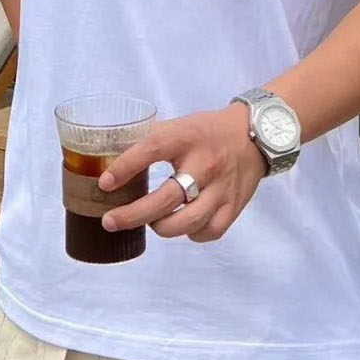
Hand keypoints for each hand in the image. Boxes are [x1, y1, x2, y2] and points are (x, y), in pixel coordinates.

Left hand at [96, 104, 266, 242]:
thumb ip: (150, 139)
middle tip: (110, 221)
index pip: (152, 149)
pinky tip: (182, 225)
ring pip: (188, 221)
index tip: (104, 183)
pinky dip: (190, 233)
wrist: (255, 135)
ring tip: (150, 222)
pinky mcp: (234, 206)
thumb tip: (112, 154)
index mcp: (187, 137)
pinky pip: (208, 231)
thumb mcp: (179, 125)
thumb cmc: (208, 131)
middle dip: (133, 215)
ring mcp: (222, 188)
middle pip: (167, 198)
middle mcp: (205, 164)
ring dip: (161, 227)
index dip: (125, 167)